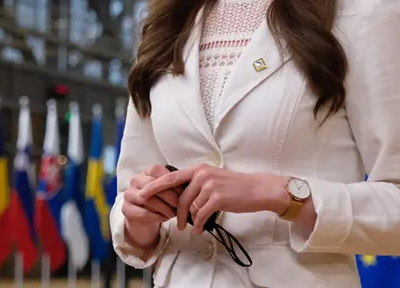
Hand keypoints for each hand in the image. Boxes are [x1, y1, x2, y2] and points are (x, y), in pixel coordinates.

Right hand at [122, 165, 183, 245]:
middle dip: (169, 196)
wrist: (145, 218)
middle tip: (180, 206)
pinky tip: (165, 218)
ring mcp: (128, 194)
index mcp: (146, 172)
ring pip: (147, 199)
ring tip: (174, 214)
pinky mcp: (125, 209)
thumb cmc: (160, 201)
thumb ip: (175, 186)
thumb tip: (189, 186)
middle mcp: (135, 180)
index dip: (171, 181)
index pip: (157, 171)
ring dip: (164, 207)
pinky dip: (156, 216)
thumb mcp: (168, 191)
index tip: (183, 192)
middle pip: (152, 184)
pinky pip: (142, 213)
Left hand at [138, 165, 289, 233]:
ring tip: (192, 227)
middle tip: (176, 223)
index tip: (142, 194)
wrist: (256, 189)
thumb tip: (180, 197)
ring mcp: (210, 185)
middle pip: (180, 197)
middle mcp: (202, 174)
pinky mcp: (217, 197)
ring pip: (191, 207)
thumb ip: (196, 184)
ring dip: (190, 220)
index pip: (171, 178)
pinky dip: (198, 224)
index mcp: (198, 169)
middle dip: (176, 213)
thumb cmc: (235, 187)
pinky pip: (200, 215)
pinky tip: (199, 229)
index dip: (154, 186)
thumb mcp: (213, 179)